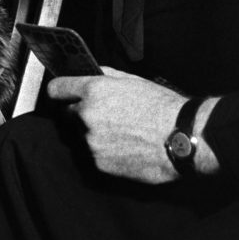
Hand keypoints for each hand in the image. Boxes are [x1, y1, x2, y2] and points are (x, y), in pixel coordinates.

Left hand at [46, 68, 192, 183]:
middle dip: (77, 113)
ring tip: (118, 134)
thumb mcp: (131, 80)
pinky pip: (92, 155)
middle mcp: (86, 115)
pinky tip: (123, 148)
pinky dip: (102, 152)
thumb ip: (103, 77)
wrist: (182, 139)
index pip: (56, 89)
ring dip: (91, 134)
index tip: (63, 94)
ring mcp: (91, 141)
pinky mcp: (99, 164)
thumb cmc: (161, 106)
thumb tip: (87, 75)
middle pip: (66, 114)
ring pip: (80, 136)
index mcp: (92, 90)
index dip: (60, 91)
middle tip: (100, 116)